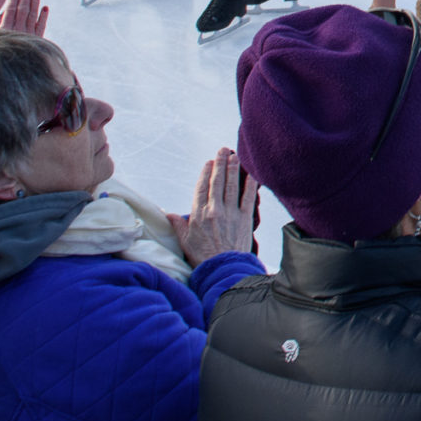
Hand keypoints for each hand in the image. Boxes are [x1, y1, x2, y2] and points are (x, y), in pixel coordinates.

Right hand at [171, 149, 258, 264]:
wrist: (222, 270)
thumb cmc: (202, 257)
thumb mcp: (184, 241)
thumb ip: (178, 225)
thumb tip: (167, 214)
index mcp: (198, 215)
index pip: (201, 188)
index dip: (206, 173)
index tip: (209, 162)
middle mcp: (214, 211)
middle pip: (217, 182)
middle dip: (220, 164)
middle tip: (223, 150)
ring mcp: (230, 214)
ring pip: (232, 186)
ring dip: (234, 169)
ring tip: (235, 155)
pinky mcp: (245, 219)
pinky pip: (248, 198)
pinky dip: (251, 185)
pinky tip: (253, 174)